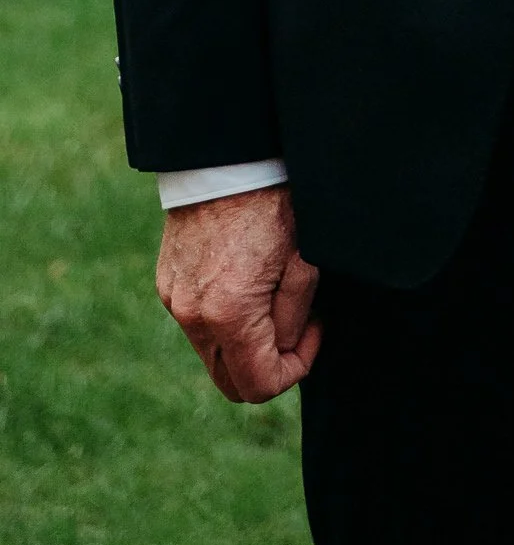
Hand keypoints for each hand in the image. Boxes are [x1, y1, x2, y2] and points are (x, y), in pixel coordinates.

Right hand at [156, 184, 321, 402]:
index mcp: (228, 315)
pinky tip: (246, 280)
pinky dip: (223, 317)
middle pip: (229, 380)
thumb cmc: (272, 203)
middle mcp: (192, 315)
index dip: (294, 370)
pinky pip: (197, 321)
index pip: (257, 385)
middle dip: (267, 364)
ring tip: (273, 295)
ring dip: (245, 340)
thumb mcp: (301, 262)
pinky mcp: (167, 282)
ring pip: (212, 351)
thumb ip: (292, 319)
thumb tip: (284, 350)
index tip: (314, 333)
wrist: (227, 159)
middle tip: (298, 324)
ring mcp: (174, 299)